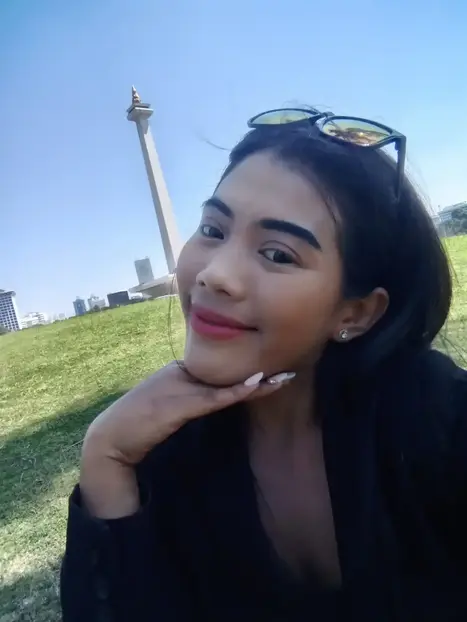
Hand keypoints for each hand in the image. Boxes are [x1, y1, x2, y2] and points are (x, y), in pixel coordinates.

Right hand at [80, 363, 291, 517]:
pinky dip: (236, 390)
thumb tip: (217, 399)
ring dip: (257, 381)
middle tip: (289, 368)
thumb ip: (192, 401)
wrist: (112, 438)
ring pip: (226, 382)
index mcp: (182, 372)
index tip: (272, 370)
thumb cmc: (140, 424)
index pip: (221, 370)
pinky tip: (256, 383)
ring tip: (284, 377)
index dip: (247, 370)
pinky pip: (214, 397)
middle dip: (258, 371)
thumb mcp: (170, 408)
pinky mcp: (179, 403)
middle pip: (228, 371)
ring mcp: (182, 386)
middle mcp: (184, 373)